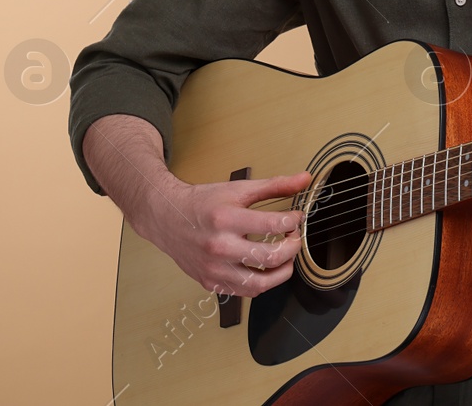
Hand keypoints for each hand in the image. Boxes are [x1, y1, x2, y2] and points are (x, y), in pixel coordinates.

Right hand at [130, 170, 310, 297]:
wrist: (167, 218)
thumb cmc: (202, 203)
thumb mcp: (239, 189)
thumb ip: (275, 186)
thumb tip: (304, 179)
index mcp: (227, 220)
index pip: (273, 225)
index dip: (293, 221)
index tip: (296, 218)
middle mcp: (219, 247)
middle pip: (270, 258)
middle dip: (293, 248)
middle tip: (294, 238)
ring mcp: (214, 268)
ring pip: (260, 283)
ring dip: (282, 272)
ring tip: (285, 257)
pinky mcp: (210, 282)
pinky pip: (244, 292)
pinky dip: (261, 283)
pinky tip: (265, 268)